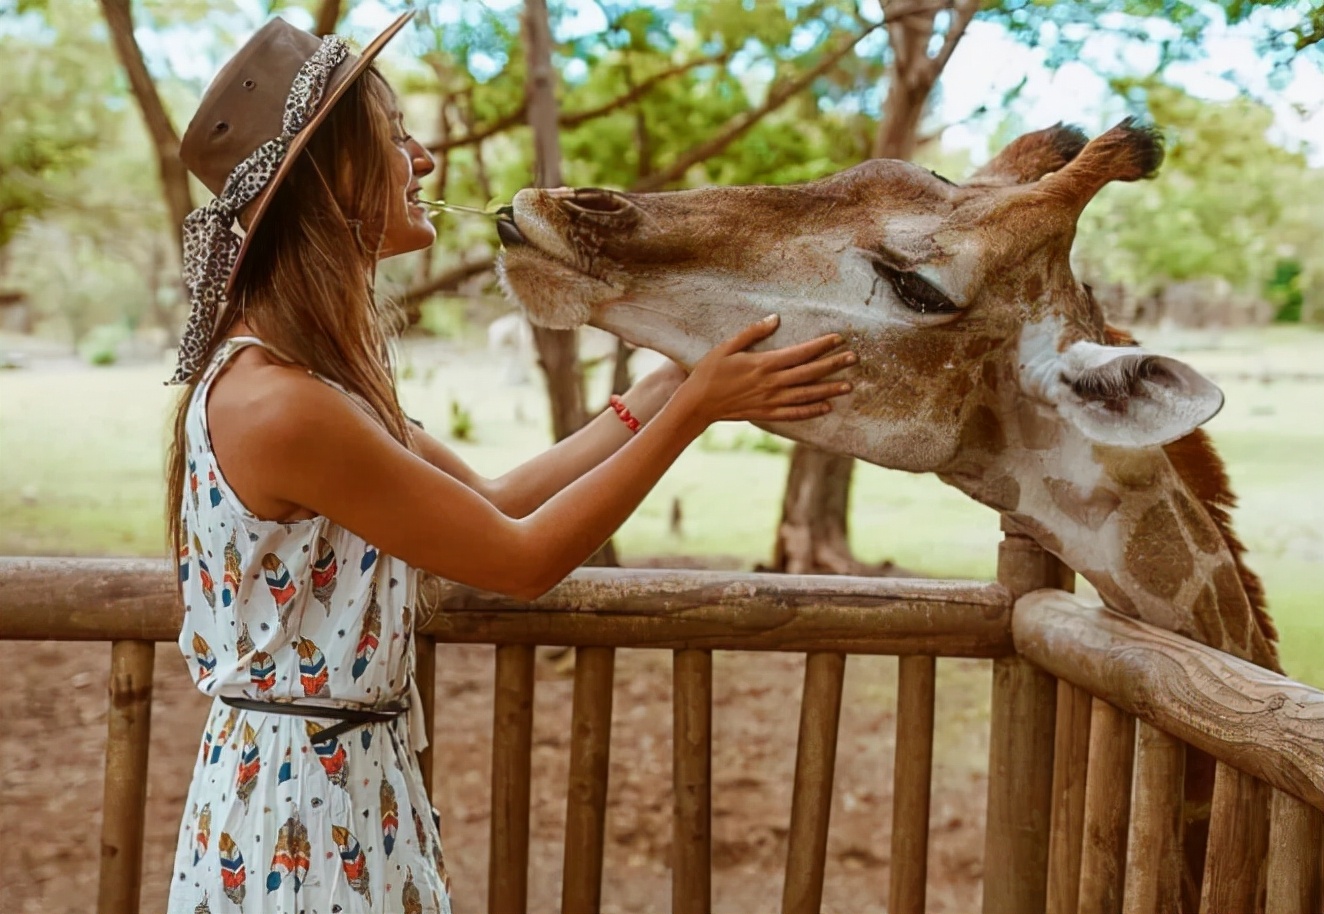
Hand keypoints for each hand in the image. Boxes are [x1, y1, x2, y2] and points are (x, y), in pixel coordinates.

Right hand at [677, 314, 854, 425]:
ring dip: (829, 389)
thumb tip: (775, 318)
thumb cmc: (710, 371)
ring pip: (807, 395)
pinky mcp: (766, 414)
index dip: (821, 346)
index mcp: (764, 363)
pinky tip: (827, 407)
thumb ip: (753, 332)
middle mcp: (772, 383)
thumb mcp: (728, 346)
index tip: (838, 339)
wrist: (698, 403)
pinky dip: (812, 411)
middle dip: (833, 365)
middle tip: (853, 358)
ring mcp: (770, 400)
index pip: (800, 353)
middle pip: (809, 373)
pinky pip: (794, 414)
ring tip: (849, 385)